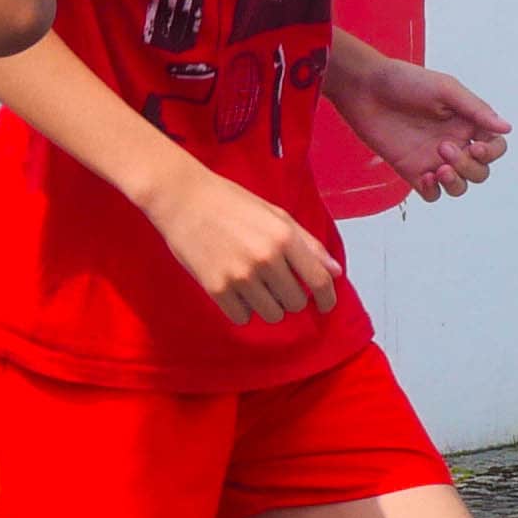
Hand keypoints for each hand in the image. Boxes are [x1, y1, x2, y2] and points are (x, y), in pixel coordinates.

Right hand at [147, 166, 340, 324]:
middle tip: (275, 283)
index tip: (325, 306)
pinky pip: (242, 318)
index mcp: (284, 237)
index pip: (319, 281)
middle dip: (290, 298)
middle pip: (295, 303)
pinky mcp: (217, 289)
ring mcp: (240, 276)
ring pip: (271, 314)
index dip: (327, 299)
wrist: (183, 200)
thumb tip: (335, 272)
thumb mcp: (276, 215)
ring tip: (253, 285)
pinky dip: (242, 309)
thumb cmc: (231, 203)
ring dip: (267, 305)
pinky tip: (235, 290)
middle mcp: (266, 258)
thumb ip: (308, 244)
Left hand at [326, 50, 512, 200]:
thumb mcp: (446, 89)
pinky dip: (434, 191)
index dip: (492, 152)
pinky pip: (432, 194)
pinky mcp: (412, 171)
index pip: (495, 146)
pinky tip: (424, 177)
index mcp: (467, 122)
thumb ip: (476, 110)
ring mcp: (433, 159)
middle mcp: (455, 142)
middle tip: (444, 148)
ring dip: (456, 182)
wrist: (366, 89)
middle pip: (480, 171)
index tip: (475, 146)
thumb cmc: (405, 82)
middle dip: (469, 166)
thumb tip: (507, 128)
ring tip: (438, 168)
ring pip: (460, 186)